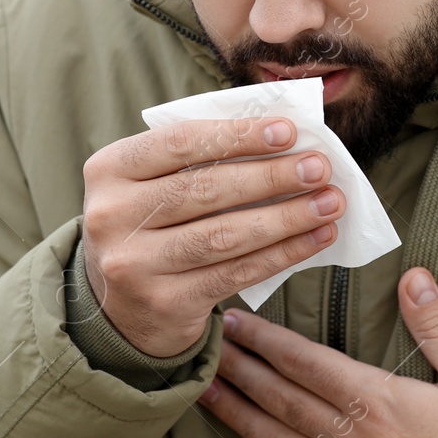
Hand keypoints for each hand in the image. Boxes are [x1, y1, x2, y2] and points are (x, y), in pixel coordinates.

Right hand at [80, 116, 346, 356]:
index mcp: (108, 169)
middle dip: (271, 176)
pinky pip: (235, 273)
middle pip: (206, 189)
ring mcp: (134, 264)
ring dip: (286, 217)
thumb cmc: (151, 224)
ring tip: (329, 202)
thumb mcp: (152, 183)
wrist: (120, 305)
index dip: (238, 135)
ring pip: (225, 235)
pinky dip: (283, 254)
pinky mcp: (164, 302)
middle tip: (320, 167)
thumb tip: (285, 138)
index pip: (179, 143)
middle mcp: (111, 216)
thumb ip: (201, 158)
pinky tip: (316, 238)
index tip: (289, 131)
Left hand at [199, 266, 437, 437]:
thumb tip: (414, 276)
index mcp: (379, 400)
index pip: (306, 362)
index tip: (235, 322)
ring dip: (237, 416)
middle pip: (281, 397)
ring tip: (204, 394)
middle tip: (204, 349)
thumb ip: (437, 325)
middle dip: (239, 369)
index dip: (264, 340)